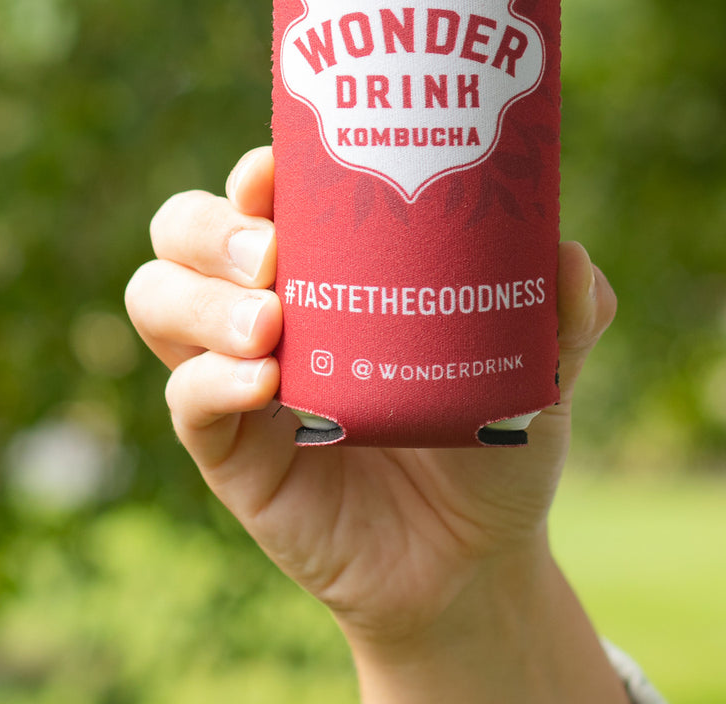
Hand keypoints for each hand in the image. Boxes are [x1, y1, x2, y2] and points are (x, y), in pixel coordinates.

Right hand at [125, 146, 624, 703]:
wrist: (474, 557)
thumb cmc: (493, 438)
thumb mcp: (539, 370)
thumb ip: (564, 314)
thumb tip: (568, 255)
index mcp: (328, 264)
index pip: (261, 190)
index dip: (258, 168)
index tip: (282, 167)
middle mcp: (268, 302)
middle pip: (184, 228)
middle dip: (211, 226)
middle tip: (272, 250)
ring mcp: (237, 372)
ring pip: (157, 297)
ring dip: (200, 297)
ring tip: (269, 320)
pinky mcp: (229, 449)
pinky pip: (185, 398)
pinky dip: (211, 380)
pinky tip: (264, 382)